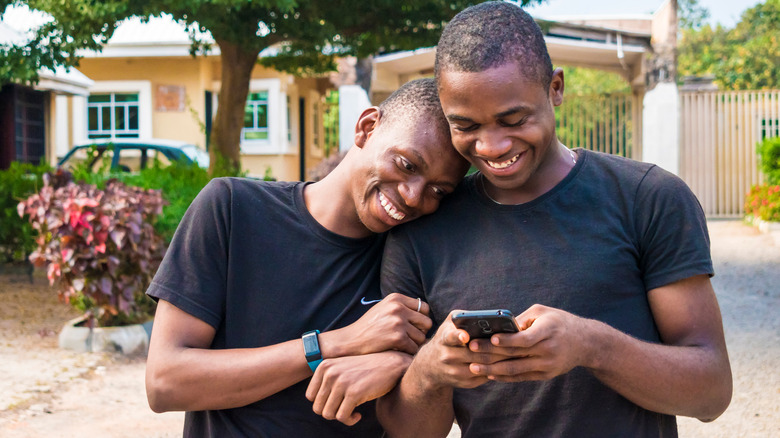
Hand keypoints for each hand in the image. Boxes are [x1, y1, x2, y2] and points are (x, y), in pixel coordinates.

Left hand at [306, 351, 410, 425]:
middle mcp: (330, 373)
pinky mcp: (354, 393)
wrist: (391, 364)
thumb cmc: (366, 369)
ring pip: (328, 414)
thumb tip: (317, 407)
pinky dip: (349, 420)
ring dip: (340, 417)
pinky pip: (342, 417)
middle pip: (318, 407)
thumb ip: (327, 381)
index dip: (324, 404)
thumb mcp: (342, 368)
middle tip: (345, 409)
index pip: (310, 396)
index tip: (337, 403)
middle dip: (332, 413)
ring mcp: (341, 382)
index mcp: (324, 366)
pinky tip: (358, 414)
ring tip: (352, 412)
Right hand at [321, 293, 431, 356]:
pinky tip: (399, 351)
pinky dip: (409, 353)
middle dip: (421, 332)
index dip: (421, 319)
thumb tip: (426, 314)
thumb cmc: (369, 327)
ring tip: (402, 346)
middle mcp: (398, 308)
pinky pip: (414, 348)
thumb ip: (402, 307)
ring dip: (415, 345)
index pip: (424, 308)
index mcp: (396, 298)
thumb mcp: (384, 309)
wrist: (350, 341)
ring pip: (422, 337)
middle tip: (410, 339)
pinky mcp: (397, 337)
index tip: (413, 328)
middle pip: (427, 322)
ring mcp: (398, 322)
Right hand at [413, 310, 505, 389]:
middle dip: (494, 348)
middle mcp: (447, 356)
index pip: (450, 337)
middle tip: (513, 343)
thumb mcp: (449, 325)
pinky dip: (497, 370)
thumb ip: (464, 317)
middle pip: (474, 354)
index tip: (466, 335)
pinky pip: (484, 377)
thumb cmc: (447, 338)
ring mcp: (455, 372)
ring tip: (515, 353)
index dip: (458, 336)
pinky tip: (508, 363)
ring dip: (500, 360)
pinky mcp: (463, 383)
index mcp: (444, 339)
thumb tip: (489, 316)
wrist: (431, 365)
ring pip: (482, 366)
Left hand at [466, 304, 590, 381]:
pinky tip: (489, 374)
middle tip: (471, 350)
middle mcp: (548, 350)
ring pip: (515, 370)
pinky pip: (520, 377)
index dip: (508, 340)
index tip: (491, 338)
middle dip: (490, 353)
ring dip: (492, 369)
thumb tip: (499, 327)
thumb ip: (522, 319)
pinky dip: (504, 377)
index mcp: (548, 331)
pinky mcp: (545, 375)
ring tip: (473, 367)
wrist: (585, 343)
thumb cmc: (559, 322)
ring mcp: (547, 365)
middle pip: (515, 354)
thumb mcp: (543, 312)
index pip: (525, 338)